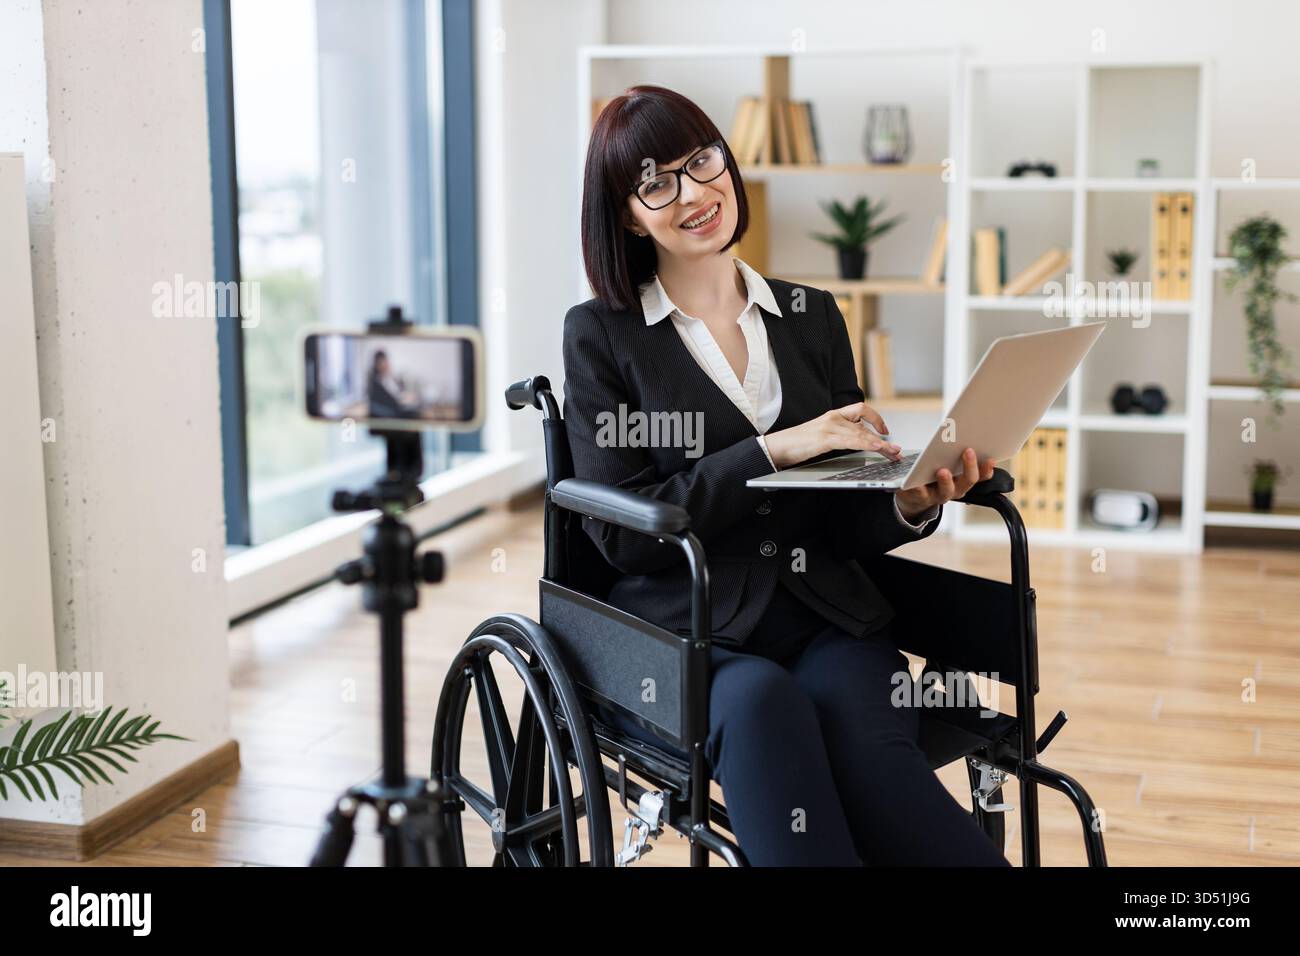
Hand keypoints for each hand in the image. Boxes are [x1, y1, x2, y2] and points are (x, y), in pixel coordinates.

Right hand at [763, 402, 899, 469]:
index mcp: (833, 416)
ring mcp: (829, 427)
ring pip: (862, 434)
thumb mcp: (821, 437)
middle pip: (865, 425)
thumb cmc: (796, 444)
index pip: (860, 409)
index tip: (885, 431)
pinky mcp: (824, 438)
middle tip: (897, 451)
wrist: (775, 447)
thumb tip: (857, 443)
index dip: (876, 418)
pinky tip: (876, 449)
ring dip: (880, 445)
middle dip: (884, 439)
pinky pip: (851, 441)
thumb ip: (838, 436)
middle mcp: (833, 418)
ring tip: (893, 454)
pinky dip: (866, 444)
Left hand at [895, 448, 995, 519]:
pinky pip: (921, 493)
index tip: (991, 458)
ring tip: (943, 471)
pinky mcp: (922, 497)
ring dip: (946, 480)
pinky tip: (916, 476)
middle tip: (968, 451)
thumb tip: (965, 432)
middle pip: (968, 481)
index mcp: (965, 479)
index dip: (987, 469)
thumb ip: (955, 451)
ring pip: (947, 490)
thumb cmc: (934, 473)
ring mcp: (940, 495)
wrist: (915, 495)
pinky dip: (919, 485)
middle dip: (970, 466)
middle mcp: (956, 489)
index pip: (982, 475)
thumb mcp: (948, 461)